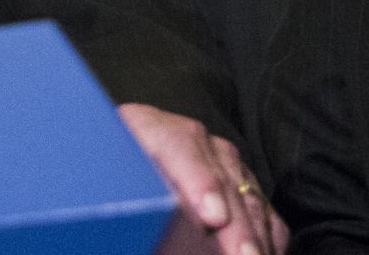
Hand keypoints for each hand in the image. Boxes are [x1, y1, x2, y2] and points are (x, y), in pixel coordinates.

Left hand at [119, 103, 287, 254]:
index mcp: (144, 126)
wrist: (107, 174)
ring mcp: (219, 158)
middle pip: (221, 175)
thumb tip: (133, 227)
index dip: (198, 180)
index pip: (178, 143)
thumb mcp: (106, 183)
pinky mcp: (241, 183)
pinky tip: (260, 254)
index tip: (212, 217)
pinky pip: (261, 212)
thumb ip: (123, 196)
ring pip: (246, 196)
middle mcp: (188, 137)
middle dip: (235, 224)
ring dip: (253, 235)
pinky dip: (264, 238)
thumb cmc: (103, 184)